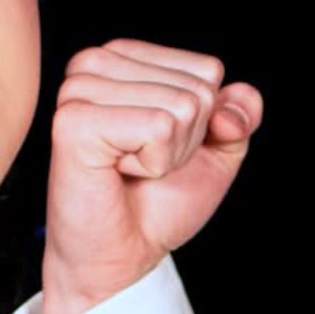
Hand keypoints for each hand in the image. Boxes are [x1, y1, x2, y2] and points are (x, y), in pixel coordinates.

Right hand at [43, 38, 263, 313]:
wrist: (122, 256)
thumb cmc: (156, 204)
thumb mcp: (216, 153)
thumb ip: (240, 114)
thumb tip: (240, 96)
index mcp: (123, 57)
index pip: (207, 69)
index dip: (204, 122)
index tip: (162, 148)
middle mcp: (95, 63)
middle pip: (197, 88)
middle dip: (186, 141)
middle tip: (145, 167)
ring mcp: (79, 88)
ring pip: (181, 106)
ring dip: (169, 154)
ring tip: (130, 170)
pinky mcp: (74, 120)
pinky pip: (157, 127)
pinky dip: (153, 163)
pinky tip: (118, 172)